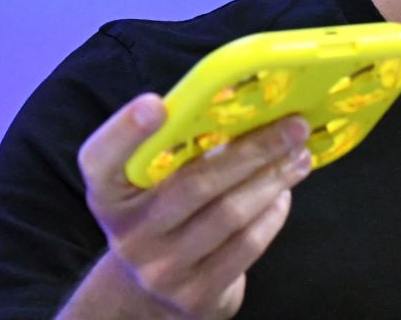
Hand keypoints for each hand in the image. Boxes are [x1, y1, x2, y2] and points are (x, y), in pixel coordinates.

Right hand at [62, 93, 312, 319]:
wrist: (150, 290)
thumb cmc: (161, 212)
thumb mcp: (150, 183)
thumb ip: (179, 146)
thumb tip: (245, 105)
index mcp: (108, 193)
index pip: (101, 159)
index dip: (125, 130)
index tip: (155, 105)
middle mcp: (128, 233)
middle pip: (195, 183)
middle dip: (254, 150)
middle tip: (294, 126)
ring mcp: (160, 269)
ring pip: (230, 214)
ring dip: (273, 179)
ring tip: (299, 157)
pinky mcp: (195, 295)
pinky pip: (245, 246)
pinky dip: (272, 214)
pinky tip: (283, 194)